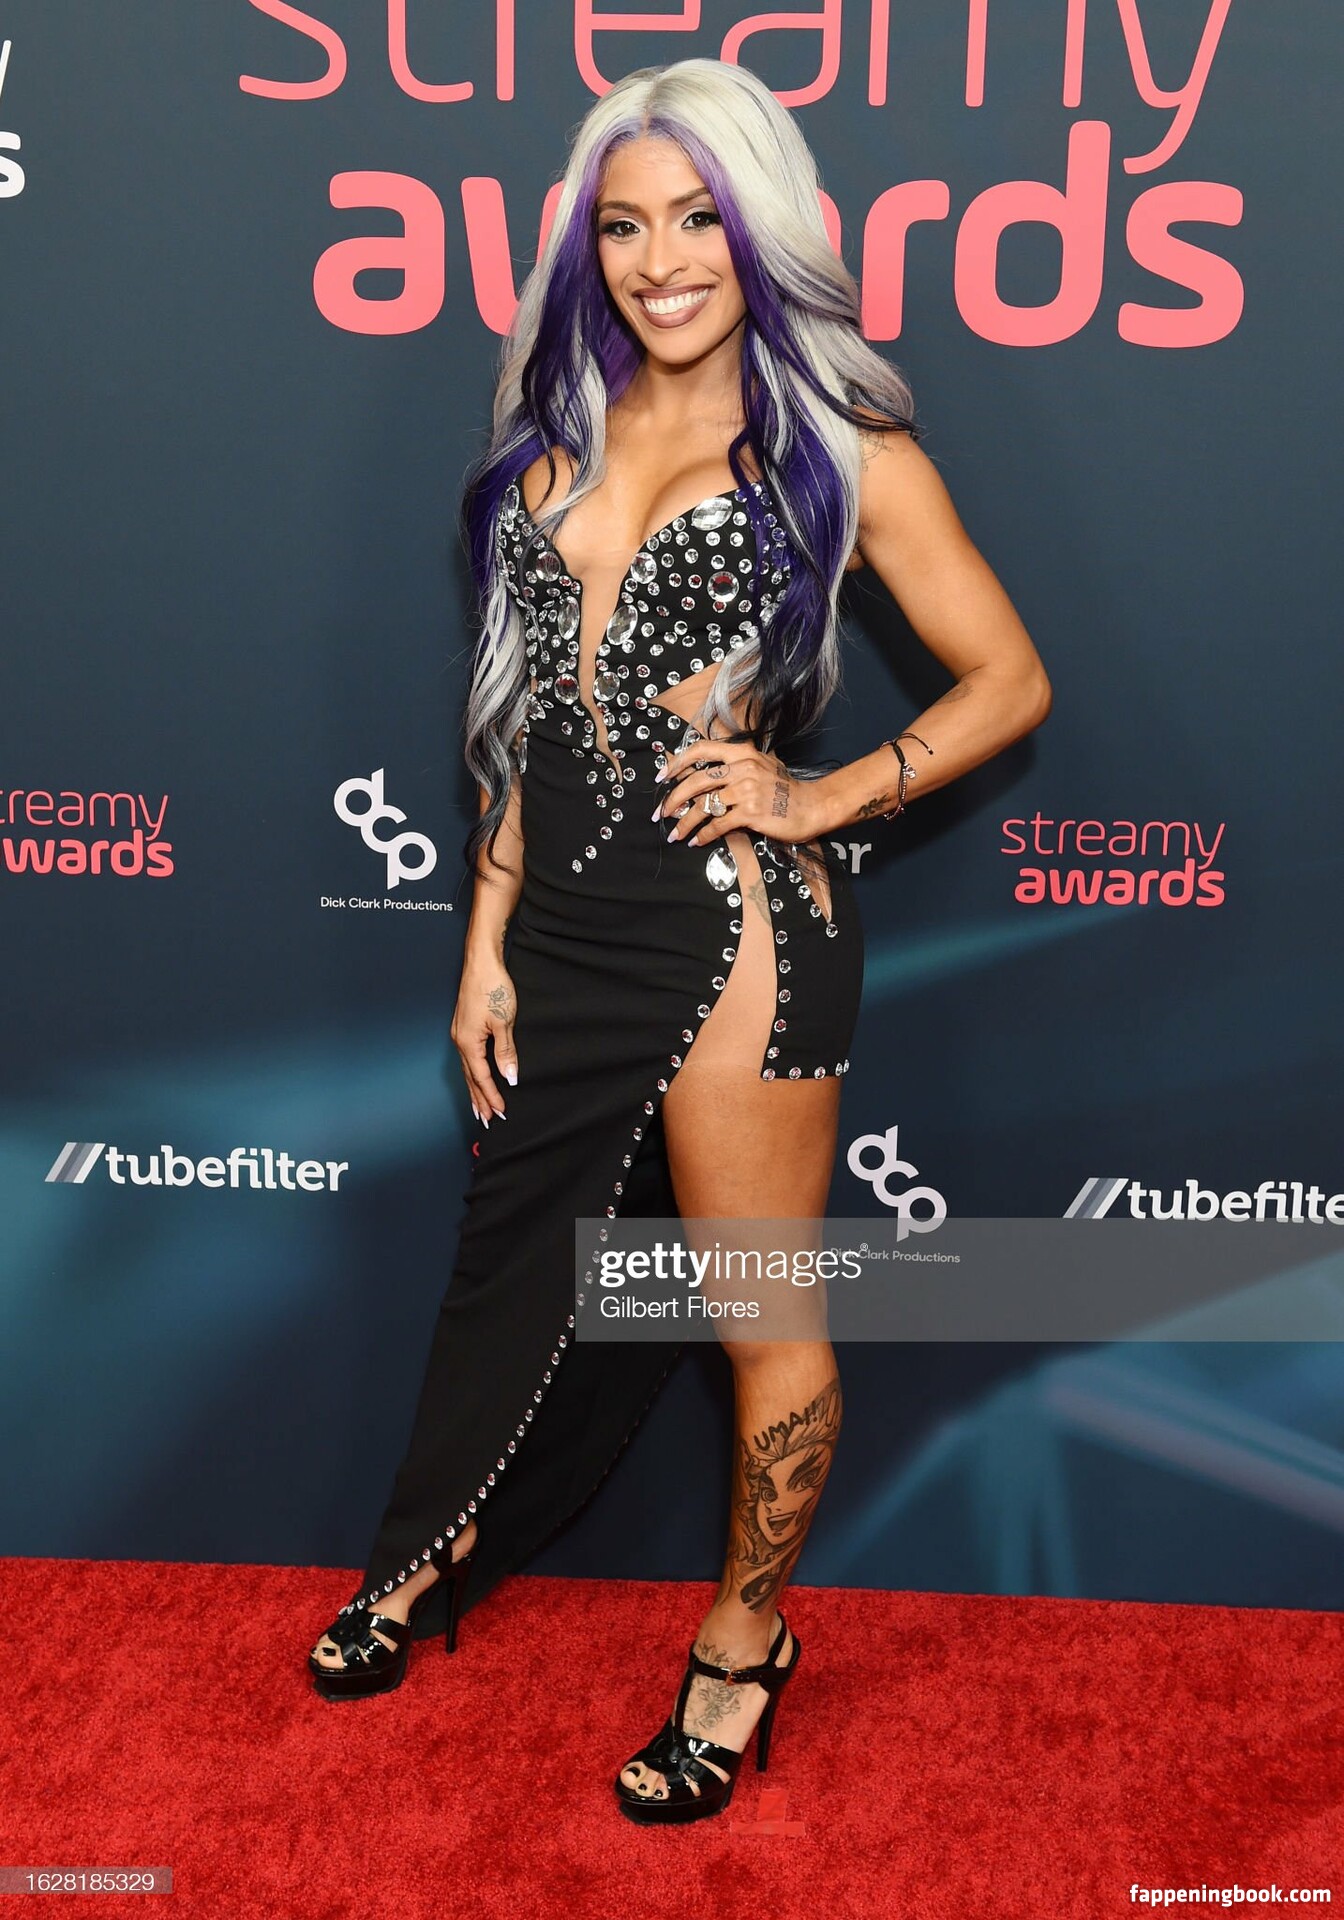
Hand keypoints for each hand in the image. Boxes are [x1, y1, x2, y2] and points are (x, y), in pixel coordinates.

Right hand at [451, 950, 517, 1125]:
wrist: (481, 962)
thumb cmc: (492, 987)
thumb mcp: (504, 1022)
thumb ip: (505, 1052)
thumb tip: (508, 1076)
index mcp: (468, 1042)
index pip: (481, 1078)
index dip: (492, 1096)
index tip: (501, 1113)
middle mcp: (460, 1040)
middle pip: (470, 1078)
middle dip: (479, 1100)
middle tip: (487, 1121)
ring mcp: (460, 1032)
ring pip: (468, 1068)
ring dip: (475, 1089)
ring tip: (480, 1107)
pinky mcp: (464, 1025)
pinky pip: (468, 1056)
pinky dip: (473, 1072)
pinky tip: (477, 1076)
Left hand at [653, 739, 827, 846]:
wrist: (813, 806)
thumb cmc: (786, 790)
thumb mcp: (762, 766)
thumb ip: (735, 767)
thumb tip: (704, 776)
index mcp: (742, 753)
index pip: (701, 749)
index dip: (677, 762)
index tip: (663, 776)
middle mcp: (742, 767)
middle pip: (695, 781)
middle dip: (673, 799)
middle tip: (661, 813)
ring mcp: (746, 790)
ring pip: (703, 806)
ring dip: (684, 822)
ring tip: (675, 833)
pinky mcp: (751, 812)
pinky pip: (718, 825)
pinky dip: (703, 835)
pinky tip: (697, 841)